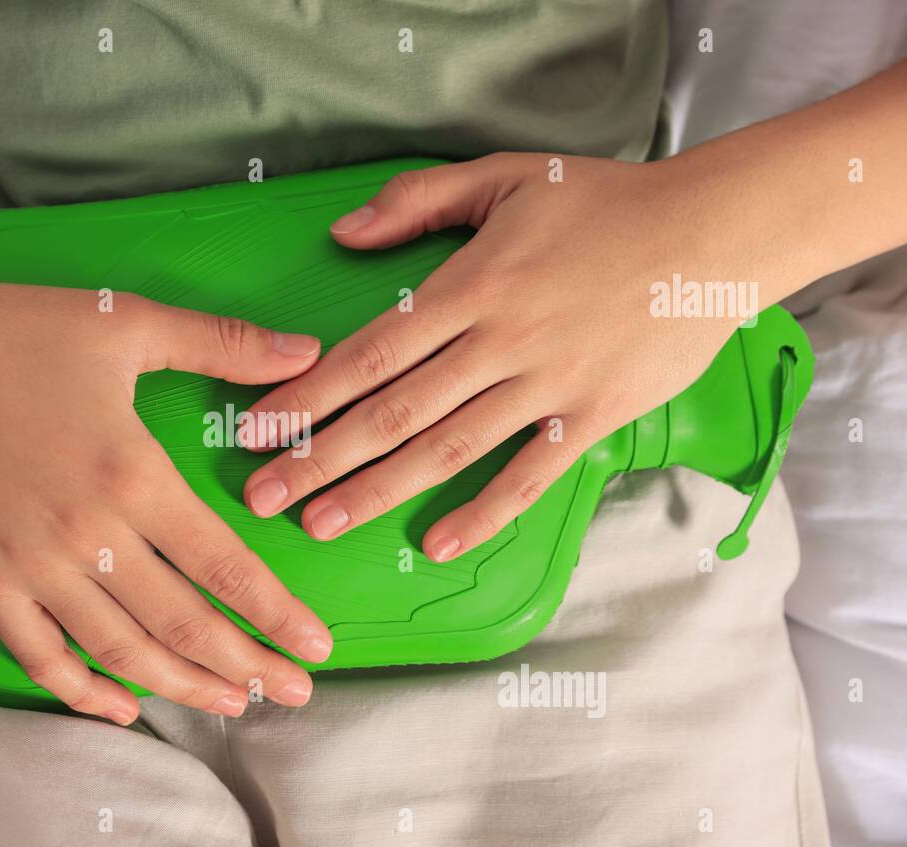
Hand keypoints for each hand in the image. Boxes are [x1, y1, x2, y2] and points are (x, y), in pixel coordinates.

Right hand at [0, 277, 332, 723]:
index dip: (277, 614)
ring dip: (182, 686)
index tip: (316, 647)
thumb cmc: (14, 332)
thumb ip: (222, 343)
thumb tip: (307, 350)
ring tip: (232, 706)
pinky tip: (122, 708)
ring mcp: (32, 565)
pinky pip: (38, 654)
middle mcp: (88, 535)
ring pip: (120, 651)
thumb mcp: (127, 323)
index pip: (225, 566)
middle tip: (295, 695)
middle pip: (183, 623)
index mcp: (133, 475)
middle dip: (247, 666)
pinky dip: (81, 691)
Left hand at [242, 154, 758, 561]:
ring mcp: (547, 386)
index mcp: (470, 286)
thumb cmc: (604, 203)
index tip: (257, 428)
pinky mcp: (592, 418)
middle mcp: (500, 343)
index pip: (370, 352)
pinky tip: (437, 544)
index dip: (308, 394)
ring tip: (321, 524)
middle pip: (392, 412)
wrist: (713, 232)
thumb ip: (417, 202)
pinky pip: (529, 476)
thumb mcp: (505, 177)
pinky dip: (483, 513)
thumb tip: (344, 235)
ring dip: (378, 491)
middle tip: (262, 496)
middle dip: (319, 458)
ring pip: (446, 450)